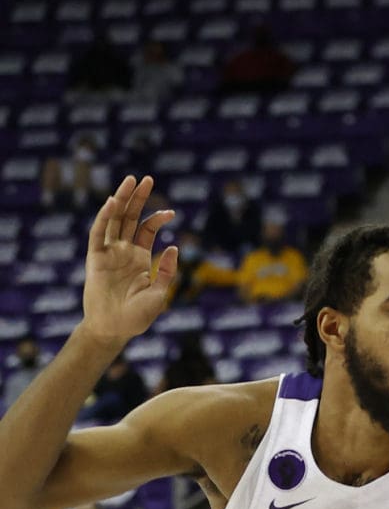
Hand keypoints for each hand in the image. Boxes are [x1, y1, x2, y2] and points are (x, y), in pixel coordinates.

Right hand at [82, 176, 178, 345]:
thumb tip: (174, 247)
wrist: (114, 329)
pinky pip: (99, 233)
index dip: (158, 218)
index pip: (147, 230)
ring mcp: (109, 253)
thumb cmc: (137, 316)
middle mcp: (123, 251)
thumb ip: (167, 271)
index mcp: (139, 258)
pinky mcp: (95, 257)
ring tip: (132, 180)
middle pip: (130, 217)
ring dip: (122, 199)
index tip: (172, 212)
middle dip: (138, 198)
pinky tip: (114, 202)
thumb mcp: (160, 293)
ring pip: (114, 219)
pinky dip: (105, 217)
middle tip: (147, 178)